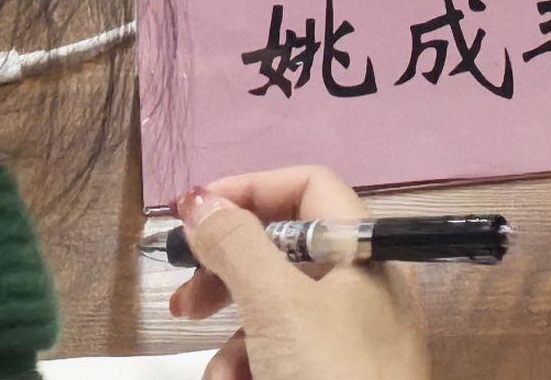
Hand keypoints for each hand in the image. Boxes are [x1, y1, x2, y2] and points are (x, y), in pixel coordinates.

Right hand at [169, 170, 432, 379]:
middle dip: (226, 276)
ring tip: (221, 377)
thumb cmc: (335, 379)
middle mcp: (363, 289)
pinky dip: (253, 371)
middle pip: (282, 254)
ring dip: (234, 344)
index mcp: (365, 252)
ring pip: (274, 316)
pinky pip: (283, 358)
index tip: (196, 215)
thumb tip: (201, 199)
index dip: (250, 192)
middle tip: (185, 298)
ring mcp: (352, 341)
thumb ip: (236, 244)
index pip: (307, 189)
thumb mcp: (277, 305)